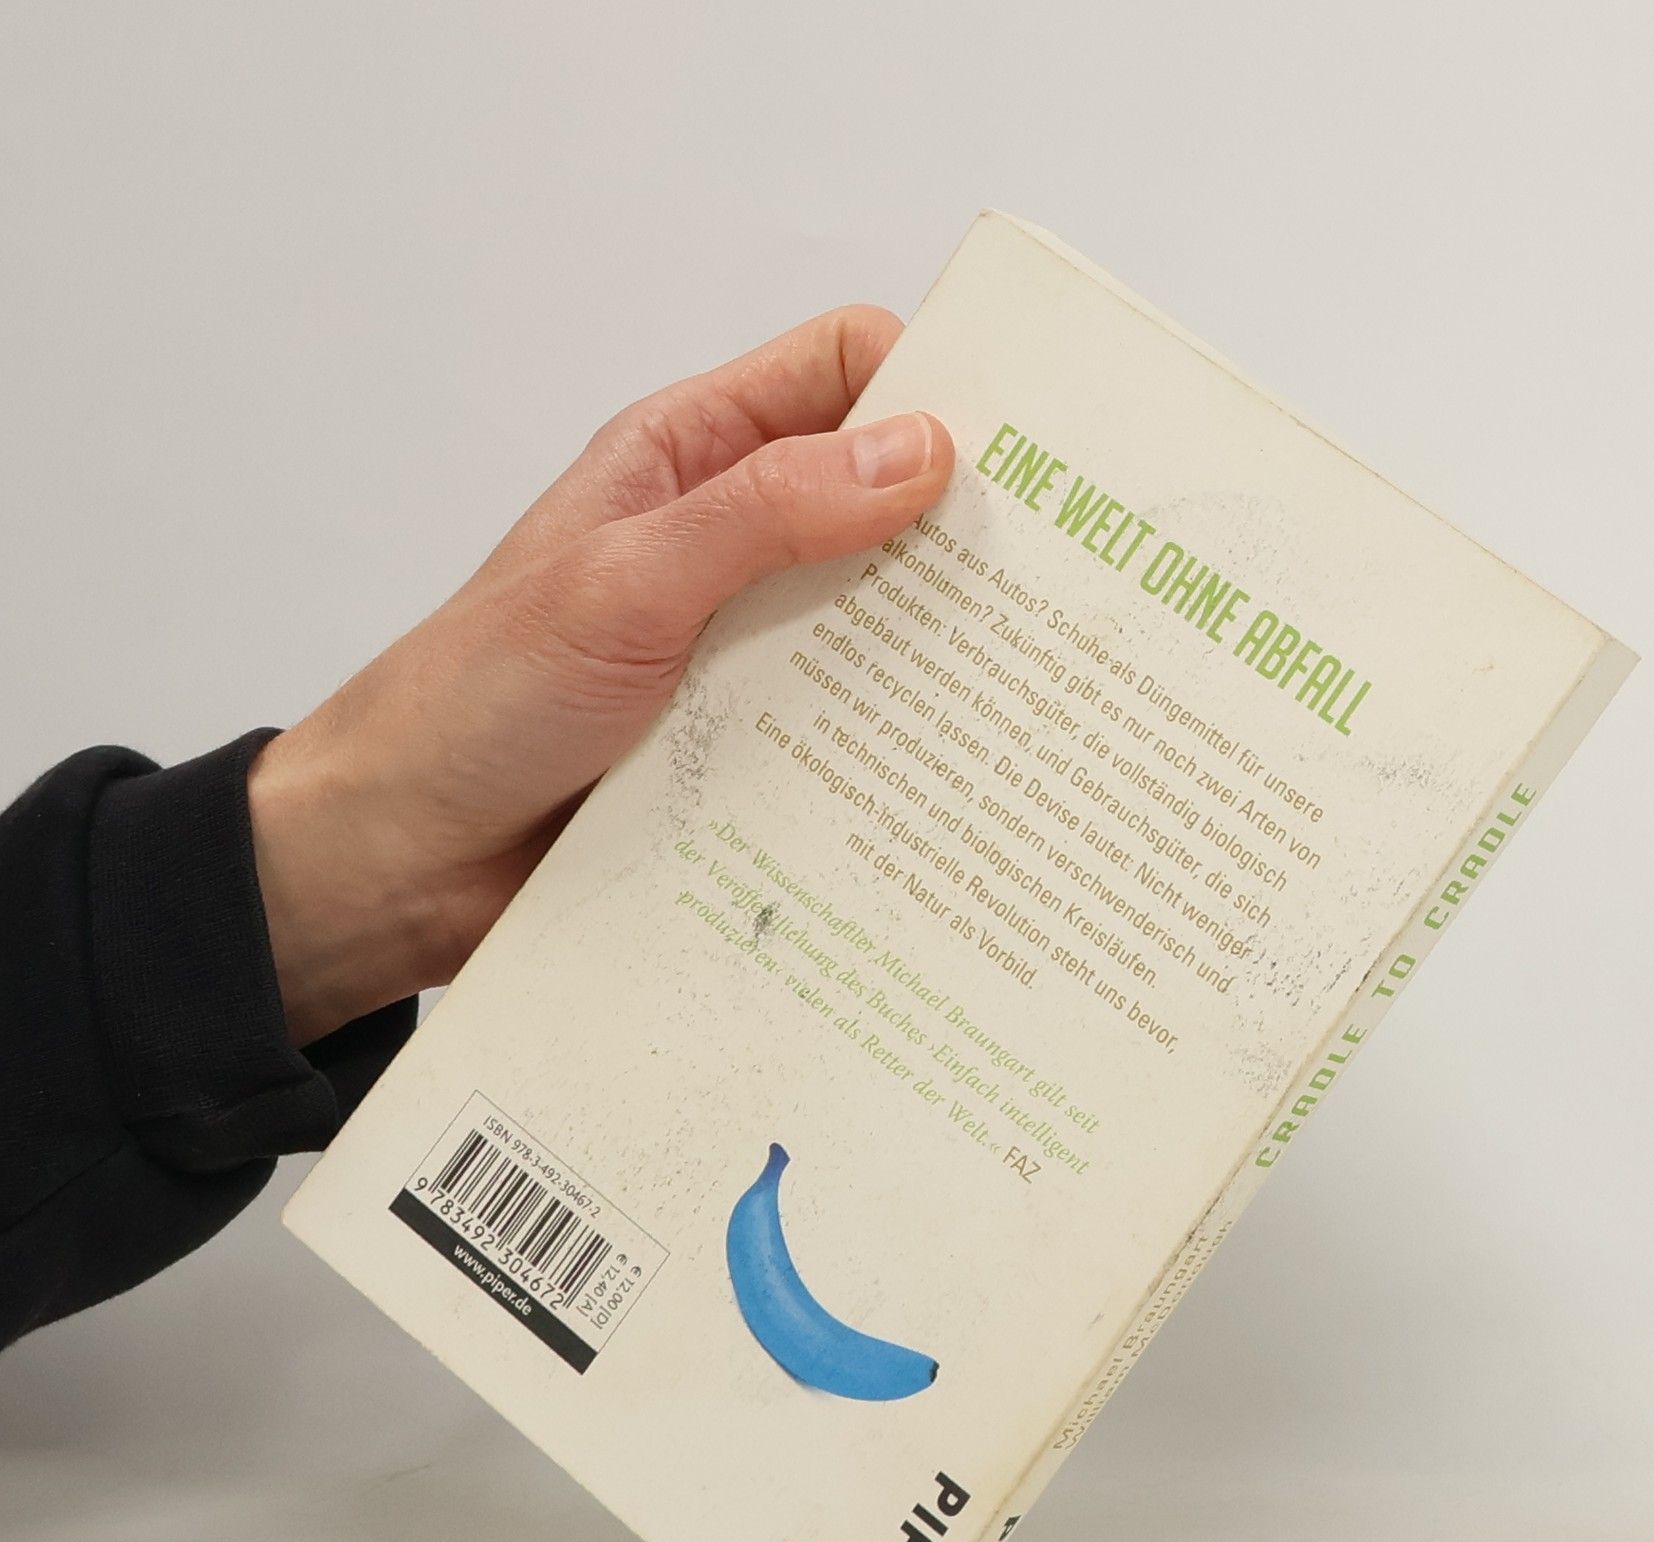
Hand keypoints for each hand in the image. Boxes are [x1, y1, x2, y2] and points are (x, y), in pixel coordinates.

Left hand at [247, 308, 952, 1046]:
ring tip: (1025, 684)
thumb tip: (918, 451)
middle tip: (1058, 577)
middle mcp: (725, 547)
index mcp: (687, 461)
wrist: (400, 861)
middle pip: (879, 501)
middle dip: (961, 529)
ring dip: (936, 649)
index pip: (839, 372)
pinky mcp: (749, 748)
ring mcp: (741, 650)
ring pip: (876, 623)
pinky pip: (848, 729)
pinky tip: (951, 775)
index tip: (1022, 441)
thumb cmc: (470, 703)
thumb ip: (765, 512)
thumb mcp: (621, 584)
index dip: (930, 382)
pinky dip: (896, 742)